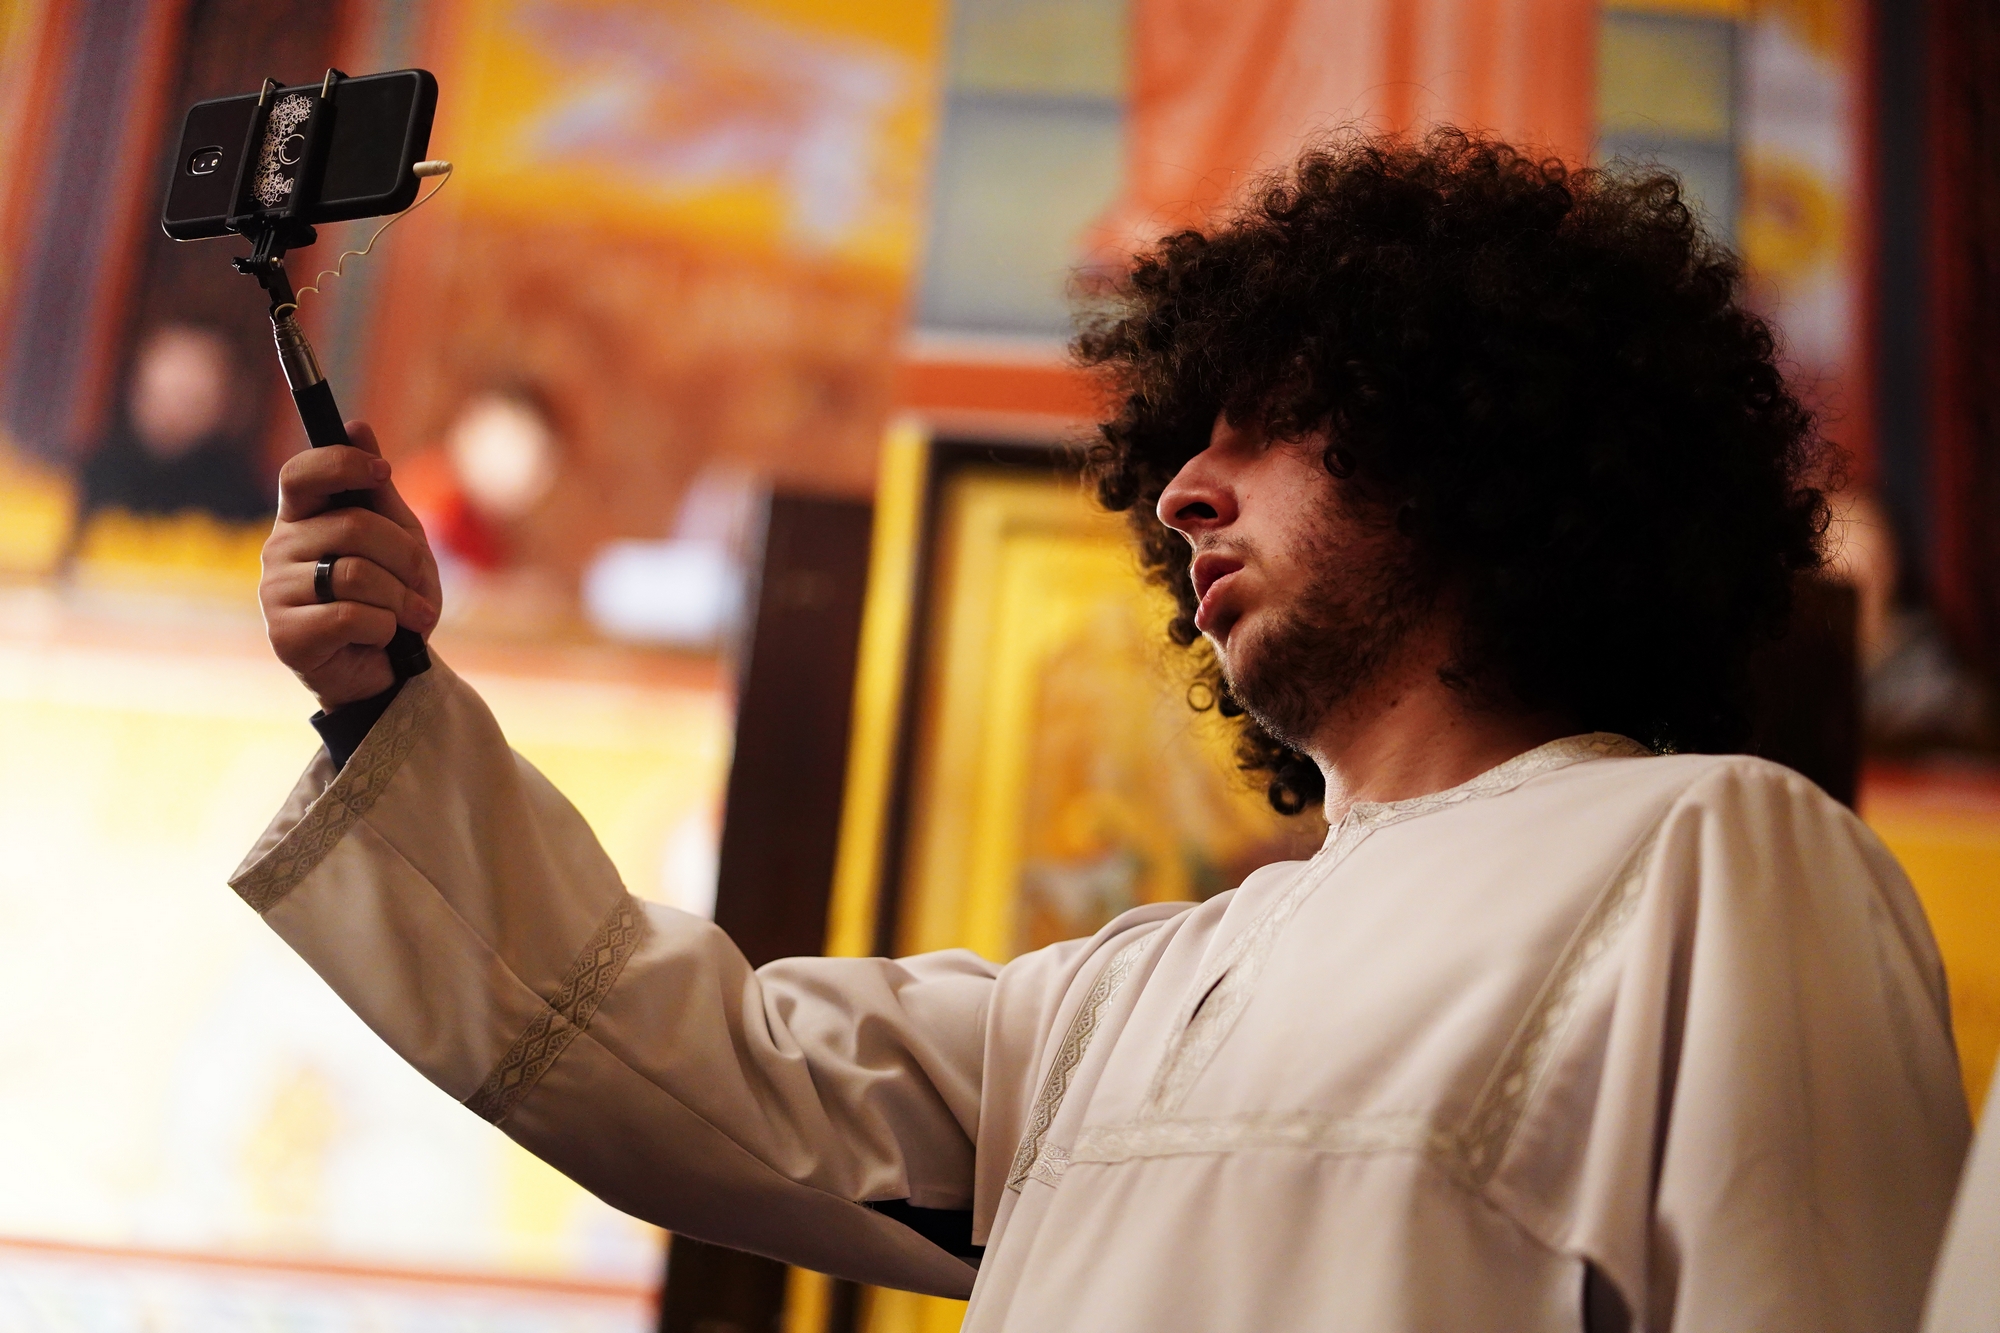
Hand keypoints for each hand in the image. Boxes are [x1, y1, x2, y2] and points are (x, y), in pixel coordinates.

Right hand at [260, 421, 441, 710]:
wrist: (388, 670)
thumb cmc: (391, 598)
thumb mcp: (398, 539)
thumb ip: (377, 490)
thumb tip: (357, 425)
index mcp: (303, 518)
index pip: (300, 474)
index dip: (341, 465)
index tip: (381, 473)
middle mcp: (279, 549)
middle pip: (353, 526)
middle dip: (405, 557)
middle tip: (421, 585)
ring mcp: (275, 593)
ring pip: (356, 573)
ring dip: (401, 599)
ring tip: (410, 617)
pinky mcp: (285, 636)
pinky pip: (352, 617)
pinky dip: (386, 628)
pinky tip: (383, 639)